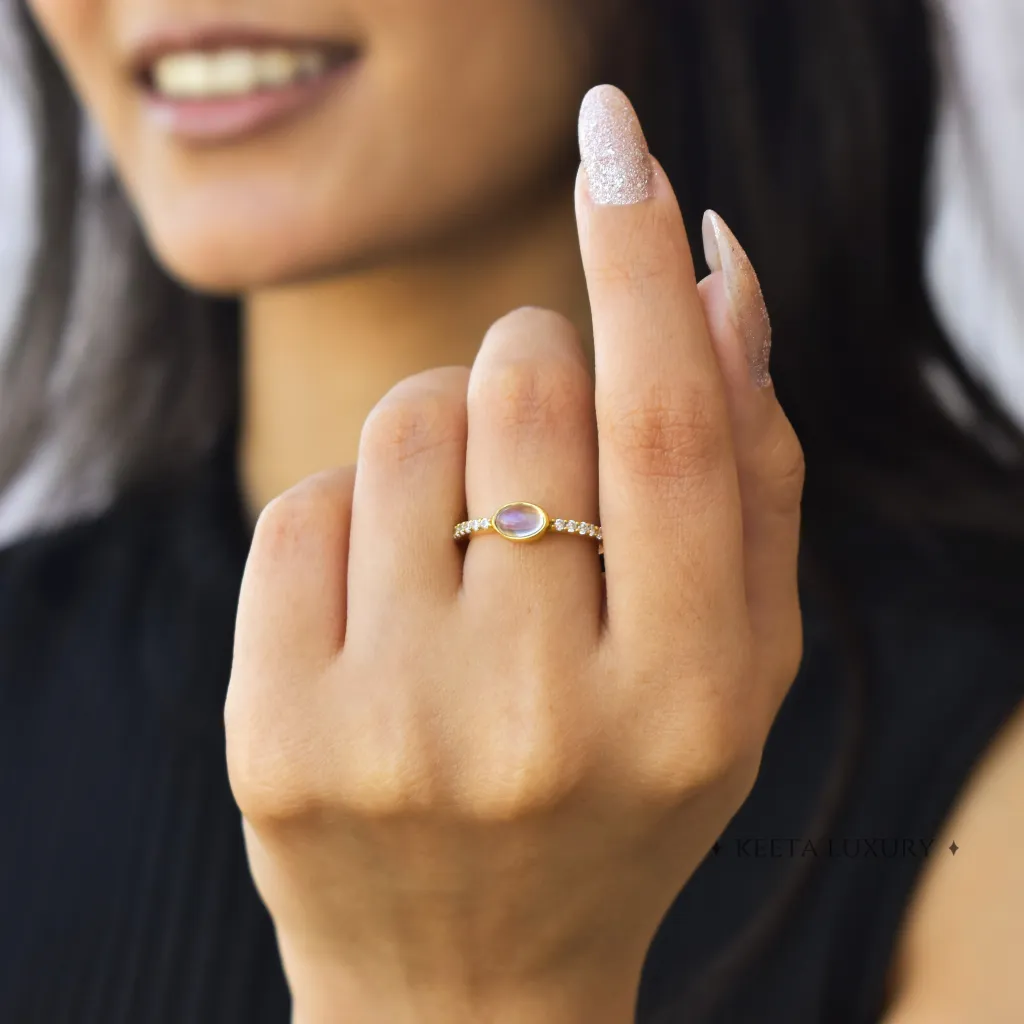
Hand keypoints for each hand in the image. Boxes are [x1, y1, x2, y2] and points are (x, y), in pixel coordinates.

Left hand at [225, 84, 803, 1023]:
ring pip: (400, 423)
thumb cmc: (622, 801)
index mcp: (687, 696)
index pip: (668, 422)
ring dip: (438, 430)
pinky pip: (297, 505)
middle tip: (537, 438)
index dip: (640, 257)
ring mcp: (391, 729)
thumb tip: (718, 272)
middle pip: (521, 387)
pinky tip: (379, 604)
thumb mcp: (734, 662)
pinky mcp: (271, 735)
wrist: (469, 981)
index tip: (618, 138)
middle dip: (530, 360)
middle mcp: (541, 716)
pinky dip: (346, 514)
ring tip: (463, 538)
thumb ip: (752, 469)